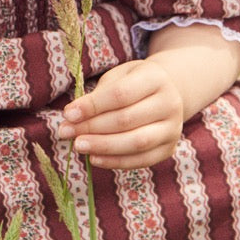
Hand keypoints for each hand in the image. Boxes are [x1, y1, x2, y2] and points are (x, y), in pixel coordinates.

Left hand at [57, 58, 184, 169]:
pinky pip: (141, 160)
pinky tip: (94, 158)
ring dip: (103, 147)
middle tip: (66, 131)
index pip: (120, 94)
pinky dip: (116, 162)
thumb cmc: (133, 83)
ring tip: (78, 145)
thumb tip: (71, 118)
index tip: (68, 113)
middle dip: (92, 127)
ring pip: (136, 143)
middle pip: (127, 120)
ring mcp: (172, 129)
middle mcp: (169, 103)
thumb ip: (98, 96)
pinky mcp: (168, 149)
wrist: (167, 93)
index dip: (93, 105)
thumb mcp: (118, 77)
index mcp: (156, 78)